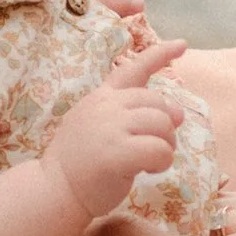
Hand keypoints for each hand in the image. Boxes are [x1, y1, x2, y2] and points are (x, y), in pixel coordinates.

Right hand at [45, 42, 184, 224]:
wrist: (53, 190)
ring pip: (163, 125)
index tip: (182, 45)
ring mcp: (110, 127)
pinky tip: (149, 171)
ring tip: (151, 162)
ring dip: (166, 146)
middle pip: (159, 103)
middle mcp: (106, 106)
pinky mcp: (117, 152)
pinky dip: (162, 162)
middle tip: (156, 149)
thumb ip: (133, 115)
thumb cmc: (79, 164)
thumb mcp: (99, 127)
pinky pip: (160, 150)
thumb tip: (178, 113)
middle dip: (167, 127)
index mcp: (101, 97)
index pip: (133, 68)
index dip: (160, 55)